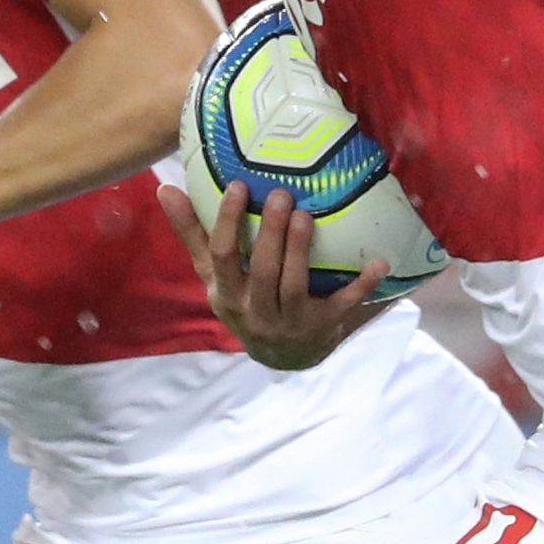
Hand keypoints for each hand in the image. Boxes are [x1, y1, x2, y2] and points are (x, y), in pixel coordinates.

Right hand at [157, 181, 388, 370]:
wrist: (280, 357)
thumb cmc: (243, 300)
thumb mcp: (214, 274)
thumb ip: (192, 233)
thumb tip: (165, 188)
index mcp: (226, 293)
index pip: (222, 255)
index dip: (229, 222)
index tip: (240, 186)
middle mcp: (255, 310)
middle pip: (262, 270)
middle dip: (271, 233)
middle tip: (282, 193)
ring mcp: (290, 322)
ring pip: (294, 285)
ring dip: (301, 251)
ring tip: (307, 216)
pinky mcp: (324, 328)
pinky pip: (343, 305)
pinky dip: (362, 285)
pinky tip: (379, 262)